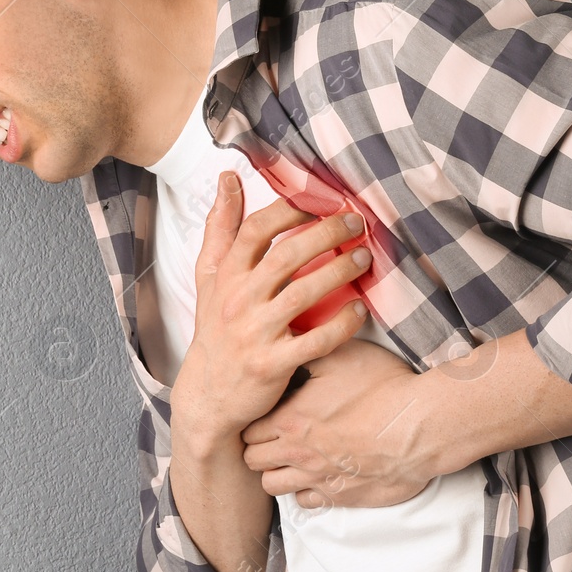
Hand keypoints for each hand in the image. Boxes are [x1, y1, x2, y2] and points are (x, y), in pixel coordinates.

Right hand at [170, 170, 371, 440]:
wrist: (207, 394)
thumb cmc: (215, 327)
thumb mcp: (210, 276)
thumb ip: (220, 227)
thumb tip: (227, 177)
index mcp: (227, 276)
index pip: (257, 231)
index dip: (290, 210)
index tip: (321, 199)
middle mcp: (239, 301)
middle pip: (286, 256)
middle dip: (325, 233)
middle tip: (355, 221)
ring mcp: (255, 334)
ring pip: (303, 294)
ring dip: (338, 271)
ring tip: (363, 256)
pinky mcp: (272, 365)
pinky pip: (314, 341)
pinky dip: (340, 324)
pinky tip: (360, 309)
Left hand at [240, 338, 433, 507]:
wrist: (421, 427)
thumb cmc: (382, 388)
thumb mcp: (341, 357)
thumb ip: (308, 352)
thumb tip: (291, 345)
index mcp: (291, 420)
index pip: (247, 430)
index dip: (254, 421)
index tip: (266, 414)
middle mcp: (297, 453)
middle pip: (252, 460)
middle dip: (258, 447)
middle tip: (274, 436)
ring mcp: (318, 478)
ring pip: (271, 485)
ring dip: (275, 471)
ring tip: (290, 458)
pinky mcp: (341, 496)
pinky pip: (304, 501)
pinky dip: (304, 490)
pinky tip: (317, 473)